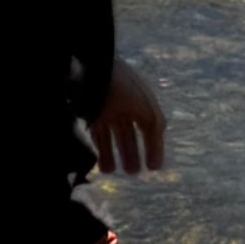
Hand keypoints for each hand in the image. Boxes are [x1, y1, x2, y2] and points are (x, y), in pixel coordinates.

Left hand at [93, 58, 167, 176]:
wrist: (95, 70)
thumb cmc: (126, 88)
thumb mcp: (148, 113)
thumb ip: (155, 135)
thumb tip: (157, 162)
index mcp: (140, 102)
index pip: (147, 128)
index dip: (151, 147)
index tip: (152, 167)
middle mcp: (123, 107)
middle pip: (127, 135)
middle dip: (131, 153)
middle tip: (134, 173)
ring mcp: (105, 110)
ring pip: (110, 137)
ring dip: (113, 155)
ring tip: (117, 171)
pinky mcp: (88, 114)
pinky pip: (95, 136)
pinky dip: (100, 151)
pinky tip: (104, 166)